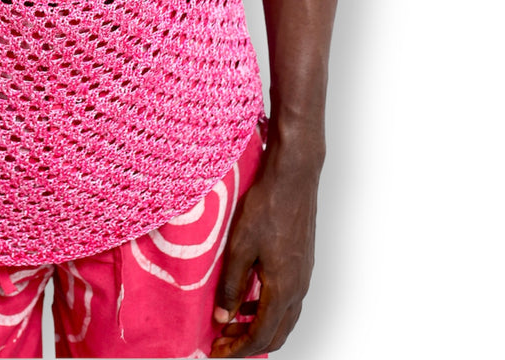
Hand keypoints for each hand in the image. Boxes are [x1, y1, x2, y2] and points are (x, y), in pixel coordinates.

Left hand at [210, 147, 320, 356]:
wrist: (293, 177)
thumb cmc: (266, 206)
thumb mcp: (240, 247)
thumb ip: (232, 286)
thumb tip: (223, 319)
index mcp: (283, 289)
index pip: (262, 336)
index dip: (238, 349)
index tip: (217, 353)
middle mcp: (299, 288)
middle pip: (277, 334)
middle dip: (248, 344)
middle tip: (221, 343)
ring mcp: (304, 276)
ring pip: (284, 318)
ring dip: (258, 328)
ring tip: (231, 323)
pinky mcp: (303, 263)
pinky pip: (287, 300)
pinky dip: (267, 310)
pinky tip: (248, 299)